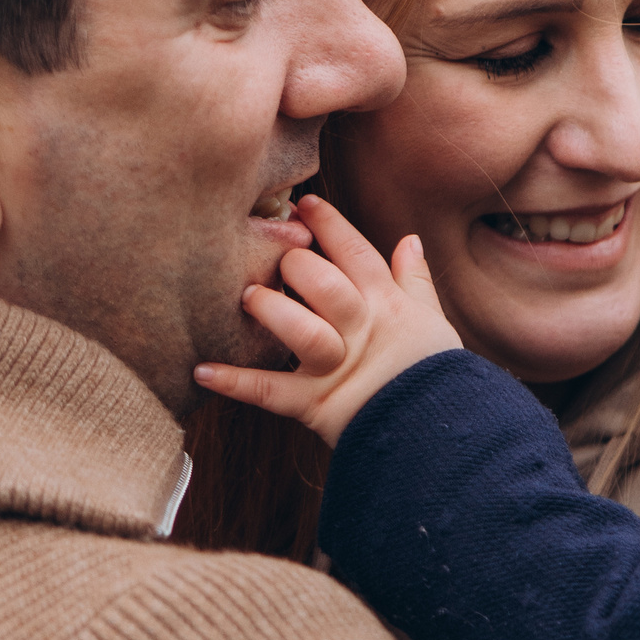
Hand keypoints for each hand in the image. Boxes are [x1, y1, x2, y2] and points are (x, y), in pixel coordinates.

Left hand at [195, 196, 461, 445]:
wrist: (437, 434)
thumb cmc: (432, 375)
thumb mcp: (431, 323)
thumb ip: (415, 281)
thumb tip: (409, 239)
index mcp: (387, 306)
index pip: (356, 253)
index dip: (329, 225)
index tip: (304, 205)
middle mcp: (360, 331)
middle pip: (326, 285)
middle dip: (297, 266)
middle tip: (279, 263)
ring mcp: (335, 368)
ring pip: (303, 331)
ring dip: (273, 311)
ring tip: (249, 298)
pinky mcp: (315, 405)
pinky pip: (270, 392)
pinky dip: (235, 383)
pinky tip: (202, 370)